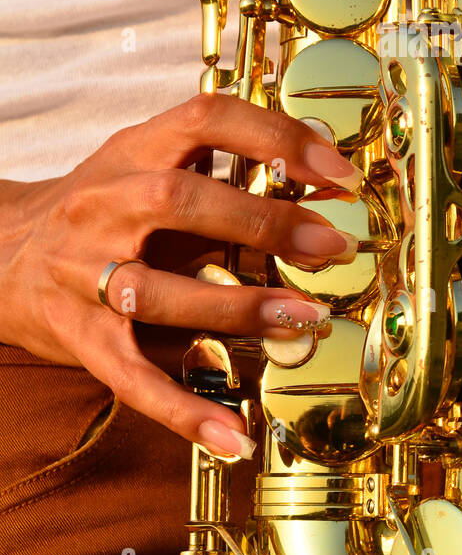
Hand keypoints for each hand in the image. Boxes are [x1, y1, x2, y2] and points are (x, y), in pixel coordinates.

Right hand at [0, 95, 362, 454]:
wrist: (1, 251)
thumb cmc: (99, 206)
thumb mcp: (145, 163)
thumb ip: (217, 167)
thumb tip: (319, 181)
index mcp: (133, 150)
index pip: (206, 119)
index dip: (273, 136)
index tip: (335, 169)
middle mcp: (104, 204)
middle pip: (180, 202)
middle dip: (264, 223)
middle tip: (331, 246)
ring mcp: (86, 272)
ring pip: (160, 290)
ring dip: (238, 307)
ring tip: (303, 318)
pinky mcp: (79, 337)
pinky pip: (133, 377)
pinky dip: (184, 410)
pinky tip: (234, 436)